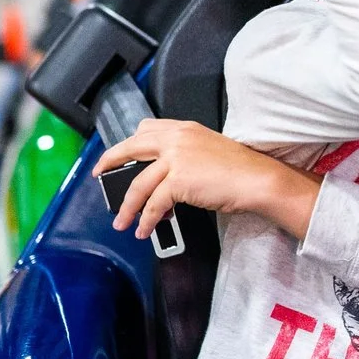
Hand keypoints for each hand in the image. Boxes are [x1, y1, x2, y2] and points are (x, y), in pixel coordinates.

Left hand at [96, 118, 320, 241]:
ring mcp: (176, 158)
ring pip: (138, 183)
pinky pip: (153, 203)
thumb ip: (185, 155)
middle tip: (99, 177)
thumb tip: (165, 178)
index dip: (127, 144)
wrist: (258, 180)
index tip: (118, 155)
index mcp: (184, 129)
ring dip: (127, 206)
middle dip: (110, 163)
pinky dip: (146, 219)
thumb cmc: (241, 170)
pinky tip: (144, 229)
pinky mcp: (178, 180)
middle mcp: (176, 139)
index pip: (146, 129)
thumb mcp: (209, 150)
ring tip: (121, 222)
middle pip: (131, 148)